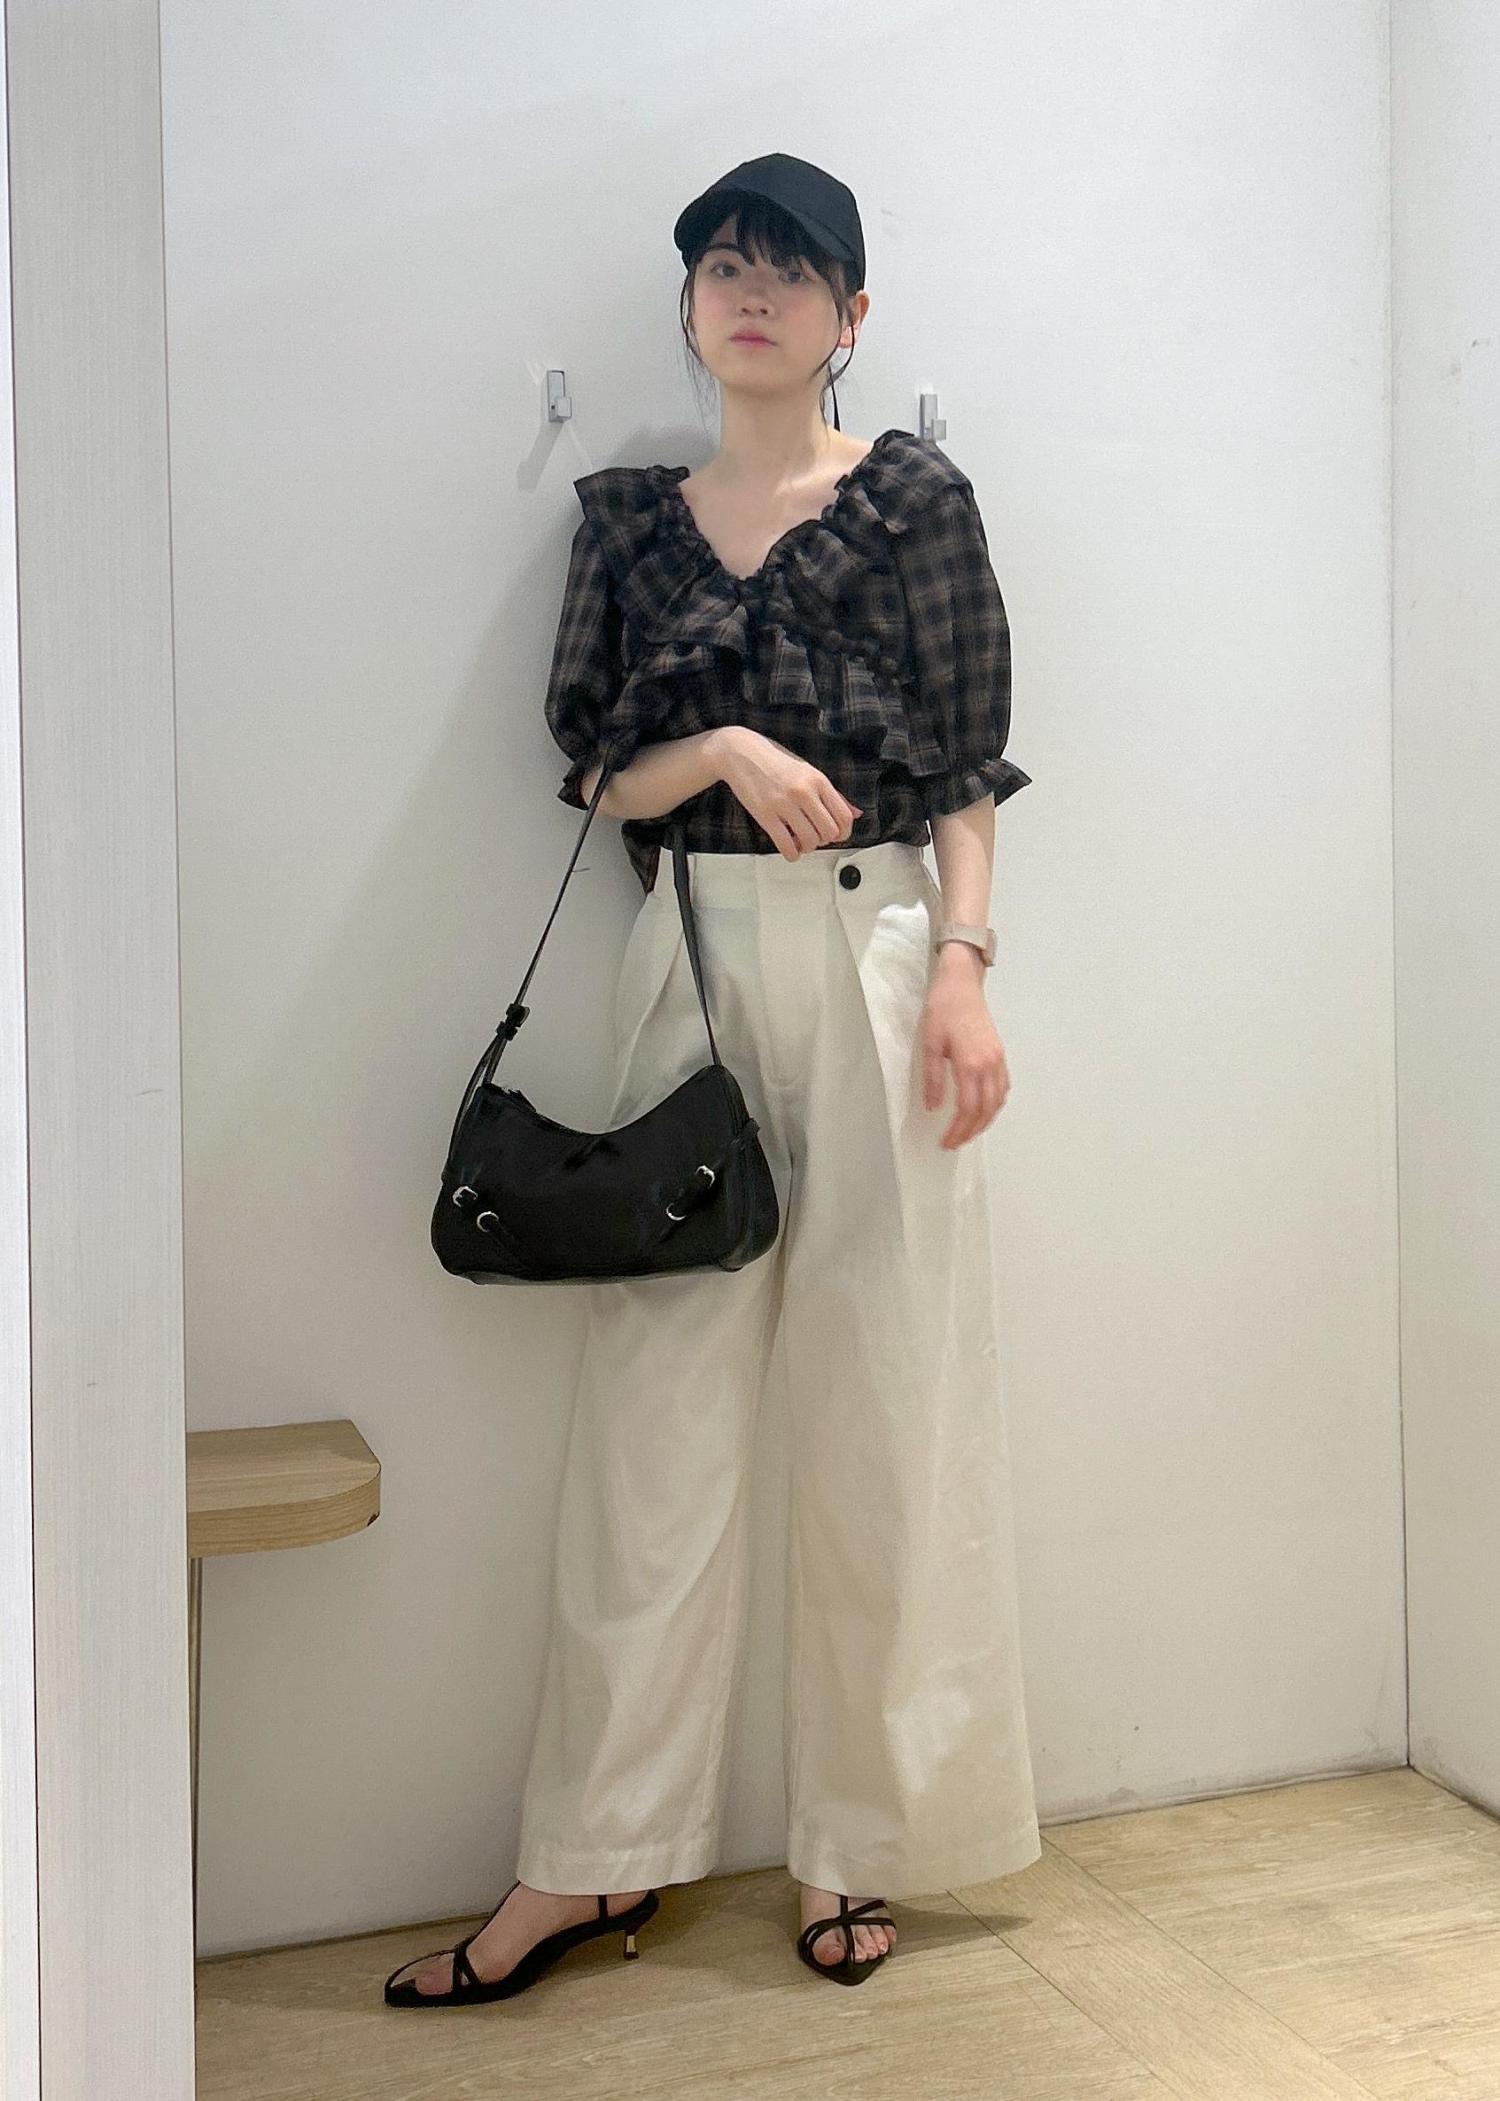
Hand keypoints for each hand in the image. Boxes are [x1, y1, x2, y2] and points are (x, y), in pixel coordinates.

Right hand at [712, 727, 861, 860]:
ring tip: (800, 841)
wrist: (740, 752)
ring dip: (807, 847)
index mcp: (818, 779)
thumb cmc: (775, 761)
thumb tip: (856, 814)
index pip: (844, 815)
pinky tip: (789, 849)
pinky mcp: (765, 815)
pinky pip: (786, 845)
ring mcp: (784, 803)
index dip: (843, 832)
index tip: (835, 835)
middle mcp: (804, 791)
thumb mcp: (807, 771)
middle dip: (824, 840)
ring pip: (810, 840)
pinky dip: (792, 854)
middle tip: (814, 836)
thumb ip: (832, 794)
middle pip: (830, 831)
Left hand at [921, 945, 1010, 1147]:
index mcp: (970, 1063)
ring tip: (968, 1132)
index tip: (946, 1142)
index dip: (958, 1129)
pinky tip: (983, 1110)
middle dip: (971, 1131)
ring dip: (985, 1121)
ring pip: (998, 1101)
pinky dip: (995, 1104)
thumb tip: (934, 1107)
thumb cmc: (942, 1010)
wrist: (961, 984)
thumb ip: (933, 1078)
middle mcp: (989, 1065)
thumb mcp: (930, 1044)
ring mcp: (998, 1060)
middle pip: (985, 1110)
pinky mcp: (1000, 1054)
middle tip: (954, 1143)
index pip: (967, 1108)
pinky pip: (1003, 1087)